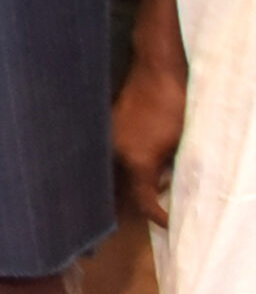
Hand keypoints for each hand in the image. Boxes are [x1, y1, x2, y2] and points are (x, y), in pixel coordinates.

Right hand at [112, 0, 186, 224]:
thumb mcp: (184, 144)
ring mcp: (108, 137)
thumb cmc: (176, 106)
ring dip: (130, 183)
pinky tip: (140, 163)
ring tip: (146, 191)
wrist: (158, 67)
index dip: (158, 217)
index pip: (143, 202)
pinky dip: (127, 165)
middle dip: (137, 202)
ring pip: (117, 172)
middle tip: (153, 213)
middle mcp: (115, 152)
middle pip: (123, 190)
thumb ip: (173, 171)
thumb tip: (167, 188)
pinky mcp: (108, 126)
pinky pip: (115, 155)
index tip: (170, 226)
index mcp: (136, 160)